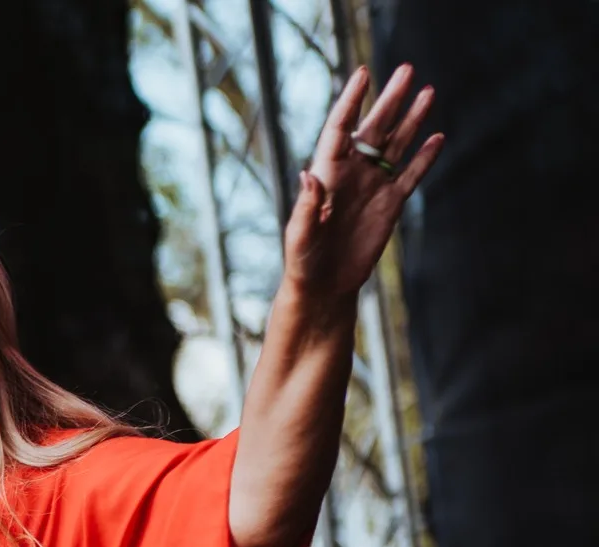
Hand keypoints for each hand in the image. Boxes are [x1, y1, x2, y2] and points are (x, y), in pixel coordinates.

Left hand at [284, 65, 441, 306]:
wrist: (324, 286)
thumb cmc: (302, 261)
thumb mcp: (300, 235)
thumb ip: (305, 206)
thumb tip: (309, 174)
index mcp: (327, 174)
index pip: (339, 128)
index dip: (351, 101)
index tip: (363, 74)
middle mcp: (351, 173)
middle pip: (374, 128)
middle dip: (390, 99)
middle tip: (406, 69)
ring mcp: (372, 186)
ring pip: (396, 145)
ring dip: (411, 119)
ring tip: (428, 91)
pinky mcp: (390, 204)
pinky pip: (411, 174)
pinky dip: (425, 157)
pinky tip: (438, 137)